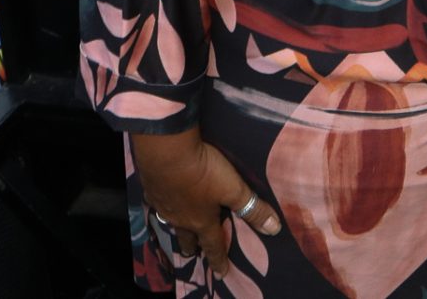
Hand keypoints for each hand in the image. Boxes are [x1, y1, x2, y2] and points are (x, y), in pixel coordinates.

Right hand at [129, 129, 281, 274]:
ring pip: (171, 222)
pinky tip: (162, 199)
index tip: (221, 273)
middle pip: (187, 238)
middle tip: (193, 253)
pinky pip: (158, 203)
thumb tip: (274, 229)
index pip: (213, 245)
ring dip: (177, 229)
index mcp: (201, 221)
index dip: (219, 260)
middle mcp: (181, 218)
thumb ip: (252, 208)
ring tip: (179, 231)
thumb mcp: (233, 189)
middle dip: (192, 246)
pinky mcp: (152, 189)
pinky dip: (162, 205)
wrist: (166, 153)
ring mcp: (164, 205)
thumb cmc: (204, 172)